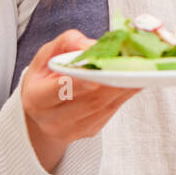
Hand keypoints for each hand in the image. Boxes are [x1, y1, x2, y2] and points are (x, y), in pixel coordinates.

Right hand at [20, 29, 142, 172]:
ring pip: (104, 106)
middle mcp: (53, 119)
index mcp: (36, 98)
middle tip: (131, 64)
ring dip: (124, 87)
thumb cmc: (45, 77)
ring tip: (139, 69)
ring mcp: (72, 130)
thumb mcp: (47, 54)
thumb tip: (91, 46)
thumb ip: (67, 43)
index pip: (58, 91)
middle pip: (88, 100)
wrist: (41, 108)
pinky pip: (111, 111)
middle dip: (112, 81)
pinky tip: (135, 80)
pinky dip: (124, 93)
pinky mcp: (89, 131)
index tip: (97, 70)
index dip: (79, 82)